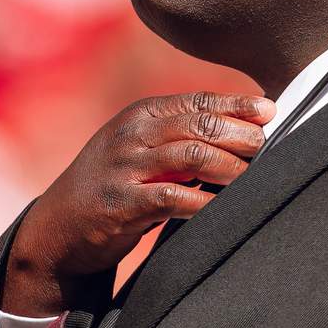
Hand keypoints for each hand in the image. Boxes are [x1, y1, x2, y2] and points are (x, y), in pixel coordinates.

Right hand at [2, 91, 274, 316]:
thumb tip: (245, 129)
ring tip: (252, 176)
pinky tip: (222, 207)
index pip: (198, 101)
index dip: (237, 104)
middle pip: (200, 124)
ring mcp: (124, 168)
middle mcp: (132, 134)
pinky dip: (204, 202)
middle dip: (240, 134)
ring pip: (192, 156)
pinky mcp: (121, 204)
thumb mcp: (140, 148)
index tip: (270, 111)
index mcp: (140, 115)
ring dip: (230, 166)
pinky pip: (173, 198)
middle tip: (265, 147)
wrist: (57, 227)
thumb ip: (179, 135)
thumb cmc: (114, 185)